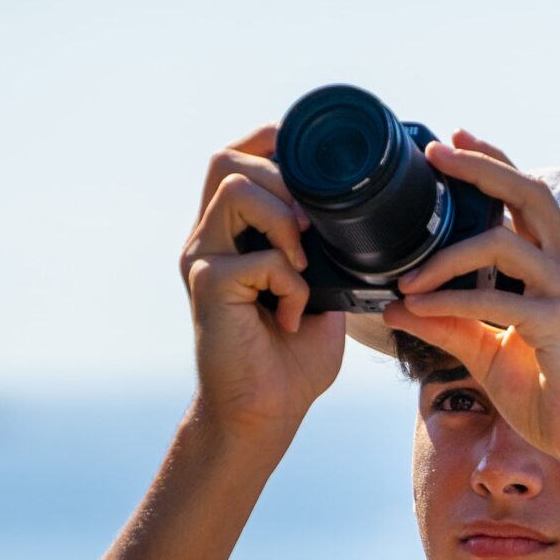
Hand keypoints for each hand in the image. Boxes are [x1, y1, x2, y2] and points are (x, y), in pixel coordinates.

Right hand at [179, 124, 344, 450]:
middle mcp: (208, 238)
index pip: (237, 157)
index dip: (271, 145)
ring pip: (238, 189)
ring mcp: (202, 258)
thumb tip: (357, 218)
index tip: (312, 174)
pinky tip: (292, 315)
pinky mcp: (207, 284)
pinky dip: (290, 282)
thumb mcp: (321, 293)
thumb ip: (325, 253)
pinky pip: (259, 256)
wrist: (266, 414)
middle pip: (227, 160)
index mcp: (231, 233)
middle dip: (282, 178)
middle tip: (310, 227)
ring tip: (301, 266)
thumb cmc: (291, 361)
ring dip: (284, 220)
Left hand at [381, 131, 559, 486]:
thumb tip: (396, 306)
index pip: (530, 198)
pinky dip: (452, 302)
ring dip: (446, 256)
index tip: (454, 141)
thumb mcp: (492, 355)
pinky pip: (497, 301)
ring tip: (406, 277)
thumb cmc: (556, 401)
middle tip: (436, 154)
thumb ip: (452, 324)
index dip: (495, 165)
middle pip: (529, 193)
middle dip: (480, 168)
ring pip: (503, 245)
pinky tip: (420, 308)